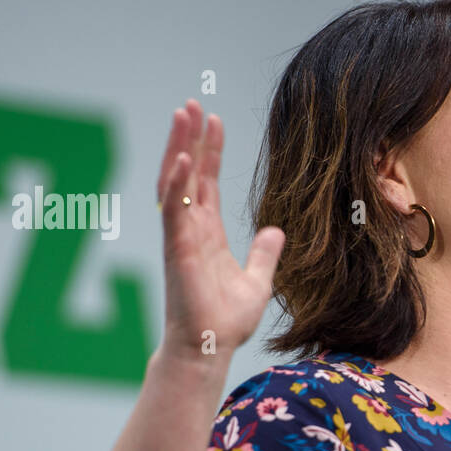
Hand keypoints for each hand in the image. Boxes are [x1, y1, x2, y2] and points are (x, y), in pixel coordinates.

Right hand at [156, 99, 284, 361]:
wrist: (210, 347)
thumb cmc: (226, 321)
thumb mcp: (257, 281)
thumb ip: (264, 254)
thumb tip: (275, 231)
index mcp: (207, 233)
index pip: (206, 182)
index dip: (209, 151)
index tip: (215, 121)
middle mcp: (191, 229)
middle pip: (187, 173)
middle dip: (189, 137)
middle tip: (192, 103)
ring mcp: (181, 237)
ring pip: (176, 182)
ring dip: (179, 148)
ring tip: (184, 115)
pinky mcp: (178, 250)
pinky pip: (174, 210)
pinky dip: (178, 184)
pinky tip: (185, 159)